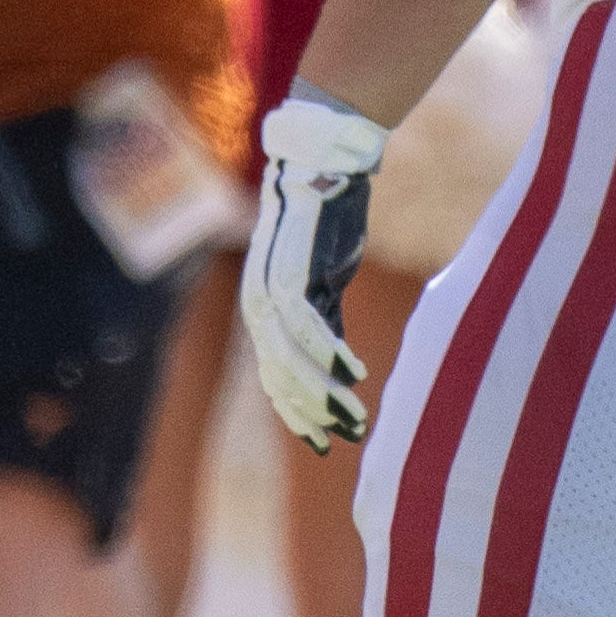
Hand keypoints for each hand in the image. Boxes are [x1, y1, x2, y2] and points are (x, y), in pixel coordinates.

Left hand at [242, 94, 385, 449]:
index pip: (275, 379)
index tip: (326, 444)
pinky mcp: (291, 275)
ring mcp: (270, 292)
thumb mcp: (323, 286)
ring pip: (291, 360)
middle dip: (311, 413)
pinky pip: (310, 326)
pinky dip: (331, 354)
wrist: (322, 172)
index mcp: (262, 315)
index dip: (299, 414)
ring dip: (323, 392)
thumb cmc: (323, 231)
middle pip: (279, 378)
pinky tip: (357, 375)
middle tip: (345, 437)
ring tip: (356, 418)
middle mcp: (258, 308)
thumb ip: (324, 324)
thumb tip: (337, 370)